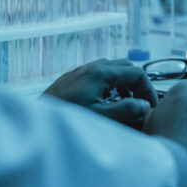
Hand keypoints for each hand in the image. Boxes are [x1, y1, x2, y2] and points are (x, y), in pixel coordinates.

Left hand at [43, 59, 157, 123]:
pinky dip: (111, 85)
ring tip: (126, 104)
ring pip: (113, 69)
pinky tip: (107, 102)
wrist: (36, 119)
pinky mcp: (73, 78)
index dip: (148, 90)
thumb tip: (144, 105)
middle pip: (126, 66)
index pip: (137, 73)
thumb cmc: (67, 118)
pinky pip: (100, 74)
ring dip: (124, 84)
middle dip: (138, 84)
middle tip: (141, 103)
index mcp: (101, 73)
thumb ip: (126, 110)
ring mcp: (82, 71)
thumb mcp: (101, 117)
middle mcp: (92, 67)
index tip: (150, 106)